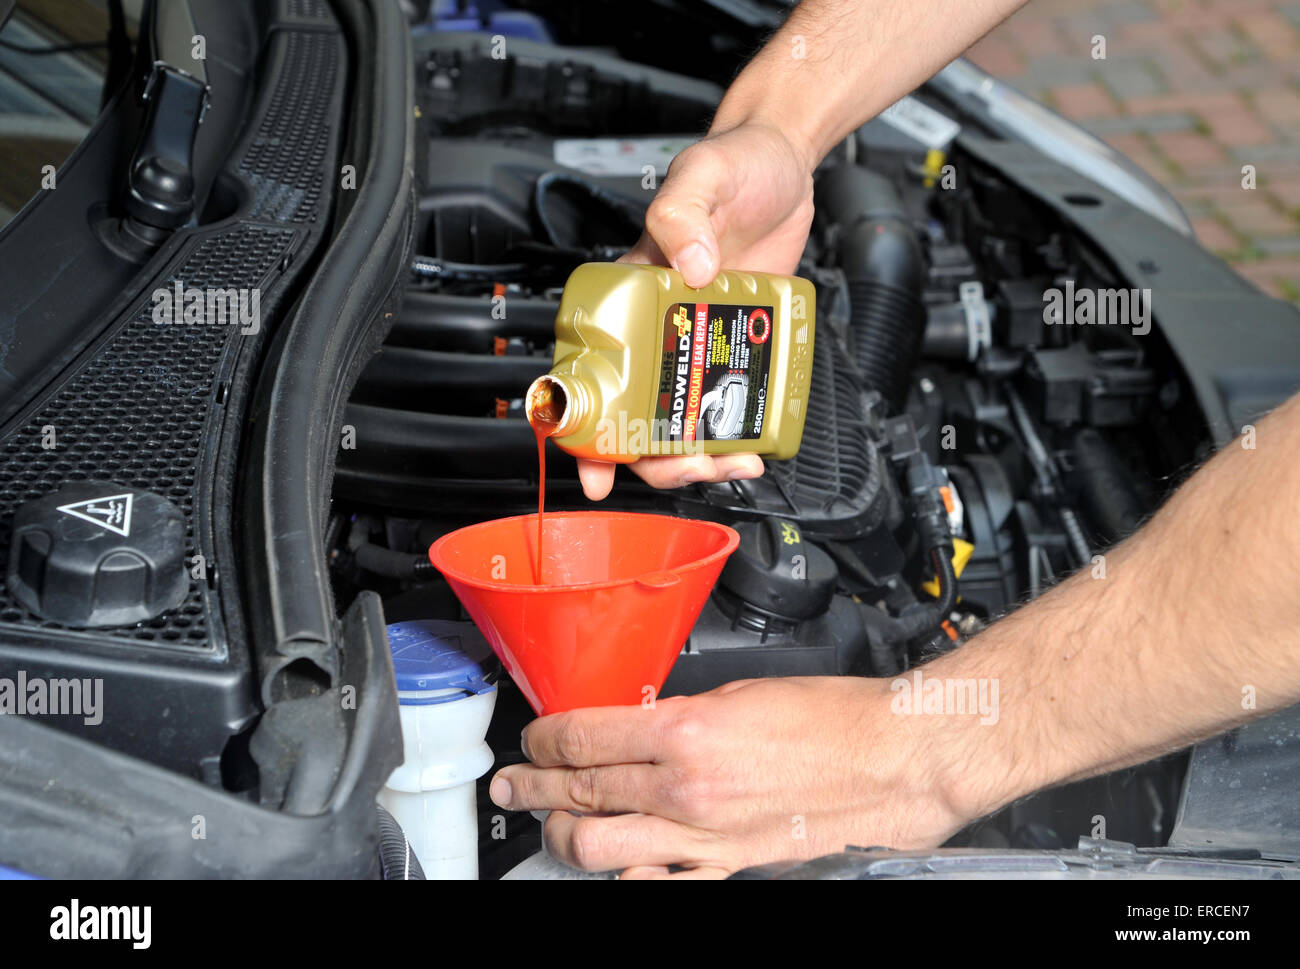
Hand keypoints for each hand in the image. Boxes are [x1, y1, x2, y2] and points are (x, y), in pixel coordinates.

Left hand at [488, 676, 974, 878]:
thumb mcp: (741, 692)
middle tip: (511, 787)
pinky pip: (662, 884)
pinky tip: (617, 868)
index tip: (534, 738)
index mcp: (685, 732)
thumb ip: (680, 713)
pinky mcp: (730, 865)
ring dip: (564, 838)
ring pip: (601, 849)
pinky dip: (630, 878)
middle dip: (533, 789)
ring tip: (548, 830)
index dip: (544, 738)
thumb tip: (637, 723)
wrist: (893, 760)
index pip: (583, 737)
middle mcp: (685, 788)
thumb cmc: (832, 719)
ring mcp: (704, 835)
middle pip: (580, 792)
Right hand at [576, 122, 815, 500]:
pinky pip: (728, 401)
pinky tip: (753, 443)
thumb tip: (688, 265)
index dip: (583, 426)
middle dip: (655, 457)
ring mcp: (697, 341)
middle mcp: (657, 326)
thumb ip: (683, 212)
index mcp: (628, 294)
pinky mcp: (737, 345)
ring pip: (682, 419)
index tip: (595, 465)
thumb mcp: (701, 176)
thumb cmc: (734, 164)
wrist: (787, 167)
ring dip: (698, 456)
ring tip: (730, 462)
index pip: (588, 368)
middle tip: (688, 466)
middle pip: (636, 413)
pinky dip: (736, 432)